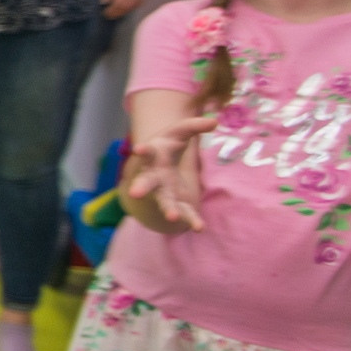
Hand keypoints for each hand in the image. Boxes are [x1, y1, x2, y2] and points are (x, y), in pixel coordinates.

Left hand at [99, 0, 149, 19]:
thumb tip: (104, 2)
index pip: (118, 5)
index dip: (111, 11)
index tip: (105, 13)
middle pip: (125, 8)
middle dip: (117, 13)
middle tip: (110, 15)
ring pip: (133, 7)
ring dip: (124, 12)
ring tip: (116, 12)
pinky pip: (138, 4)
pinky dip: (132, 8)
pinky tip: (126, 8)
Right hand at [124, 112, 217, 231]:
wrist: (158, 166)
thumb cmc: (168, 145)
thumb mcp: (180, 132)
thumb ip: (195, 125)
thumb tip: (215, 122)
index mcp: (153, 156)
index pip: (147, 152)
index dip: (143, 151)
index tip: (139, 149)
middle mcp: (153, 176)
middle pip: (146, 182)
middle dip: (141, 187)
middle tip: (135, 193)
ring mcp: (163, 192)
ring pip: (164, 201)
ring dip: (167, 209)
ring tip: (171, 217)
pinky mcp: (176, 203)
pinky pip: (184, 212)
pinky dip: (191, 220)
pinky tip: (200, 228)